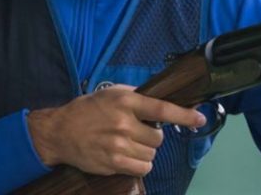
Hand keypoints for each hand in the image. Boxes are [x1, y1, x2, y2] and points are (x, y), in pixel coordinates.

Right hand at [26, 84, 205, 176]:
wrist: (60, 131)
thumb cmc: (88, 109)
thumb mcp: (112, 93)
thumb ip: (137, 96)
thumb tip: (163, 100)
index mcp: (126, 101)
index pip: (162, 109)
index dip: (184, 114)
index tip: (200, 118)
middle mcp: (124, 123)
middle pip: (158, 137)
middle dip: (153, 136)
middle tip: (138, 132)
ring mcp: (118, 145)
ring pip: (151, 154)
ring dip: (146, 151)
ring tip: (130, 144)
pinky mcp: (113, 163)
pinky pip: (142, 167)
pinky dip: (141, 164)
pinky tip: (129, 156)